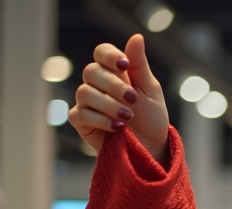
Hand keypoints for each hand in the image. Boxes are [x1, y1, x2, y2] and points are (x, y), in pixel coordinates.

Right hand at [69, 34, 169, 161]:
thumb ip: (139, 65)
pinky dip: (99, 120)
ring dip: (109, 104)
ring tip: (128, 117)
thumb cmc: (152, 119)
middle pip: (91, 71)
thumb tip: (136, 36)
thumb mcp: (150, 90)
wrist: (152, 148)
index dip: (109, 56)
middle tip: (133, 99)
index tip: (125, 65)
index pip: (101, 52)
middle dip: (114, 85)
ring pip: (84, 92)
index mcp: (115, 72)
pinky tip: (117, 128)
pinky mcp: (82, 122)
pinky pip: (79, 114)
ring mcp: (88, 103)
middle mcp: (98, 85)